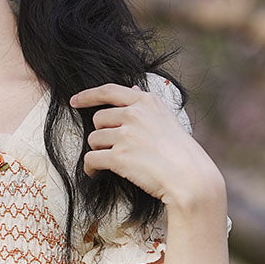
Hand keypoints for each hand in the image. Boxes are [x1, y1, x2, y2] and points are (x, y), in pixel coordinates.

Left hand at [70, 82, 217, 207]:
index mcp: (146, 102)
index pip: (109, 90)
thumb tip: (132, 86)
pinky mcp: (119, 156)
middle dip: (101, 134)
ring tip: (109, 162)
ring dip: (98, 152)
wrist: (189, 177)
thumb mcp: (166, 118)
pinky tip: (95, 174)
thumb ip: (146, 105)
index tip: (74, 101)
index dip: (88, 95)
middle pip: (99, 119)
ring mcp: (126, 134)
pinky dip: (90, 168)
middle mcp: (135, 114)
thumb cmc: (181, 152)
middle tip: (111, 149)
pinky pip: (91, 159)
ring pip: (94, 140)